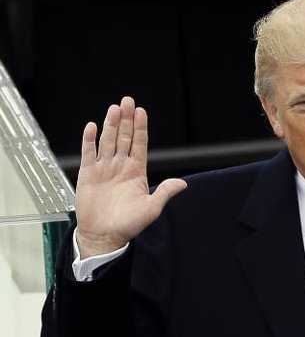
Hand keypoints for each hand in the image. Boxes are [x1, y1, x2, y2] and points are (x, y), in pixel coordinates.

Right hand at [75, 97, 186, 257]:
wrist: (105, 235)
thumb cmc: (129, 224)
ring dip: (111, 125)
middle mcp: (121, 166)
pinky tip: (92, 127)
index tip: (141, 111)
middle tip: (127, 101)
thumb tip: (183, 183)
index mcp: (137, 172)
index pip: (140, 144)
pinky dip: (89, 140)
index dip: (141, 128)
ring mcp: (104, 169)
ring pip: (108, 141)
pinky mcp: (88, 174)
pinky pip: (89, 153)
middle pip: (124, 138)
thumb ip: (165, 192)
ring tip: (114, 109)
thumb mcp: (152, 208)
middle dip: (126, 120)